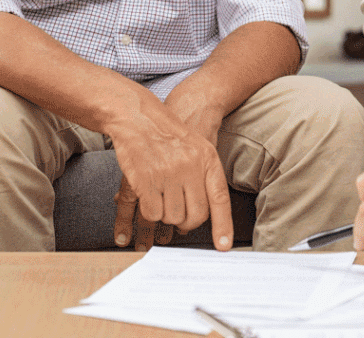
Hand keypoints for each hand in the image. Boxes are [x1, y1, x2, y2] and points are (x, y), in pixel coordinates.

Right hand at [110, 101, 232, 251]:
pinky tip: (148, 195)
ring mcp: (168, 174)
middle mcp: (191, 167)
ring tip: (161, 196)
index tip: (223, 246)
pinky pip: (151, 212)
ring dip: (165, 214)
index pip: (219, 199)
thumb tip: (207, 213)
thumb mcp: (198, 148)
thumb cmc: (169, 135)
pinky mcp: (146, 180)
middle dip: (186, 222)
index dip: (222, 225)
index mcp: (207, 159)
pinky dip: (149, 210)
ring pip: (172, 217)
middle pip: (195, 215)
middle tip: (178, 214)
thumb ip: (204, 176)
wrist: (140, 117)